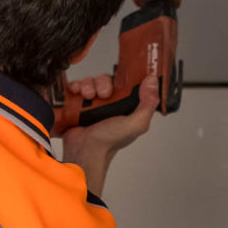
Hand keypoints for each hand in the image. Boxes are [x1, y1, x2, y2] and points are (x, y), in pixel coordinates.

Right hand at [60, 73, 159, 187]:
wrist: (84, 151)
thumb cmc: (109, 143)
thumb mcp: (136, 124)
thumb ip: (148, 104)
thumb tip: (152, 82)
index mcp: (126, 106)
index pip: (126, 82)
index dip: (123, 77)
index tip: (120, 77)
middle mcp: (110, 103)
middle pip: (106, 79)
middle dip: (103, 83)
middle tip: (103, 94)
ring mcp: (93, 103)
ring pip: (90, 81)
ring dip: (88, 85)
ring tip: (87, 97)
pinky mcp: (77, 104)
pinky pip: (76, 86)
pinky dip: (75, 87)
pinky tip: (77, 94)